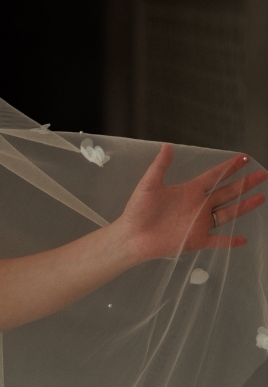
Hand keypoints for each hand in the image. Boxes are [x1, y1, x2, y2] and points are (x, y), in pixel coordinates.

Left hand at [120, 144, 266, 259]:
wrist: (132, 235)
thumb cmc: (138, 210)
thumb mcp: (148, 185)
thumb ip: (159, 166)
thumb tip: (167, 145)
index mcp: (189, 191)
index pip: (214, 176)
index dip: (229, 167)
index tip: (244, 158)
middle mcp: (198, 206)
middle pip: (227, 192)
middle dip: (245, 183)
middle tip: (262, 175)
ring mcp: (199, 223)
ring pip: (228, 213)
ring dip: (244, 206)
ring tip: (260, 197)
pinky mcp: (197, 240)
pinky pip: (218, 241)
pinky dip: (231, 241)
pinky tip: (244, 239)